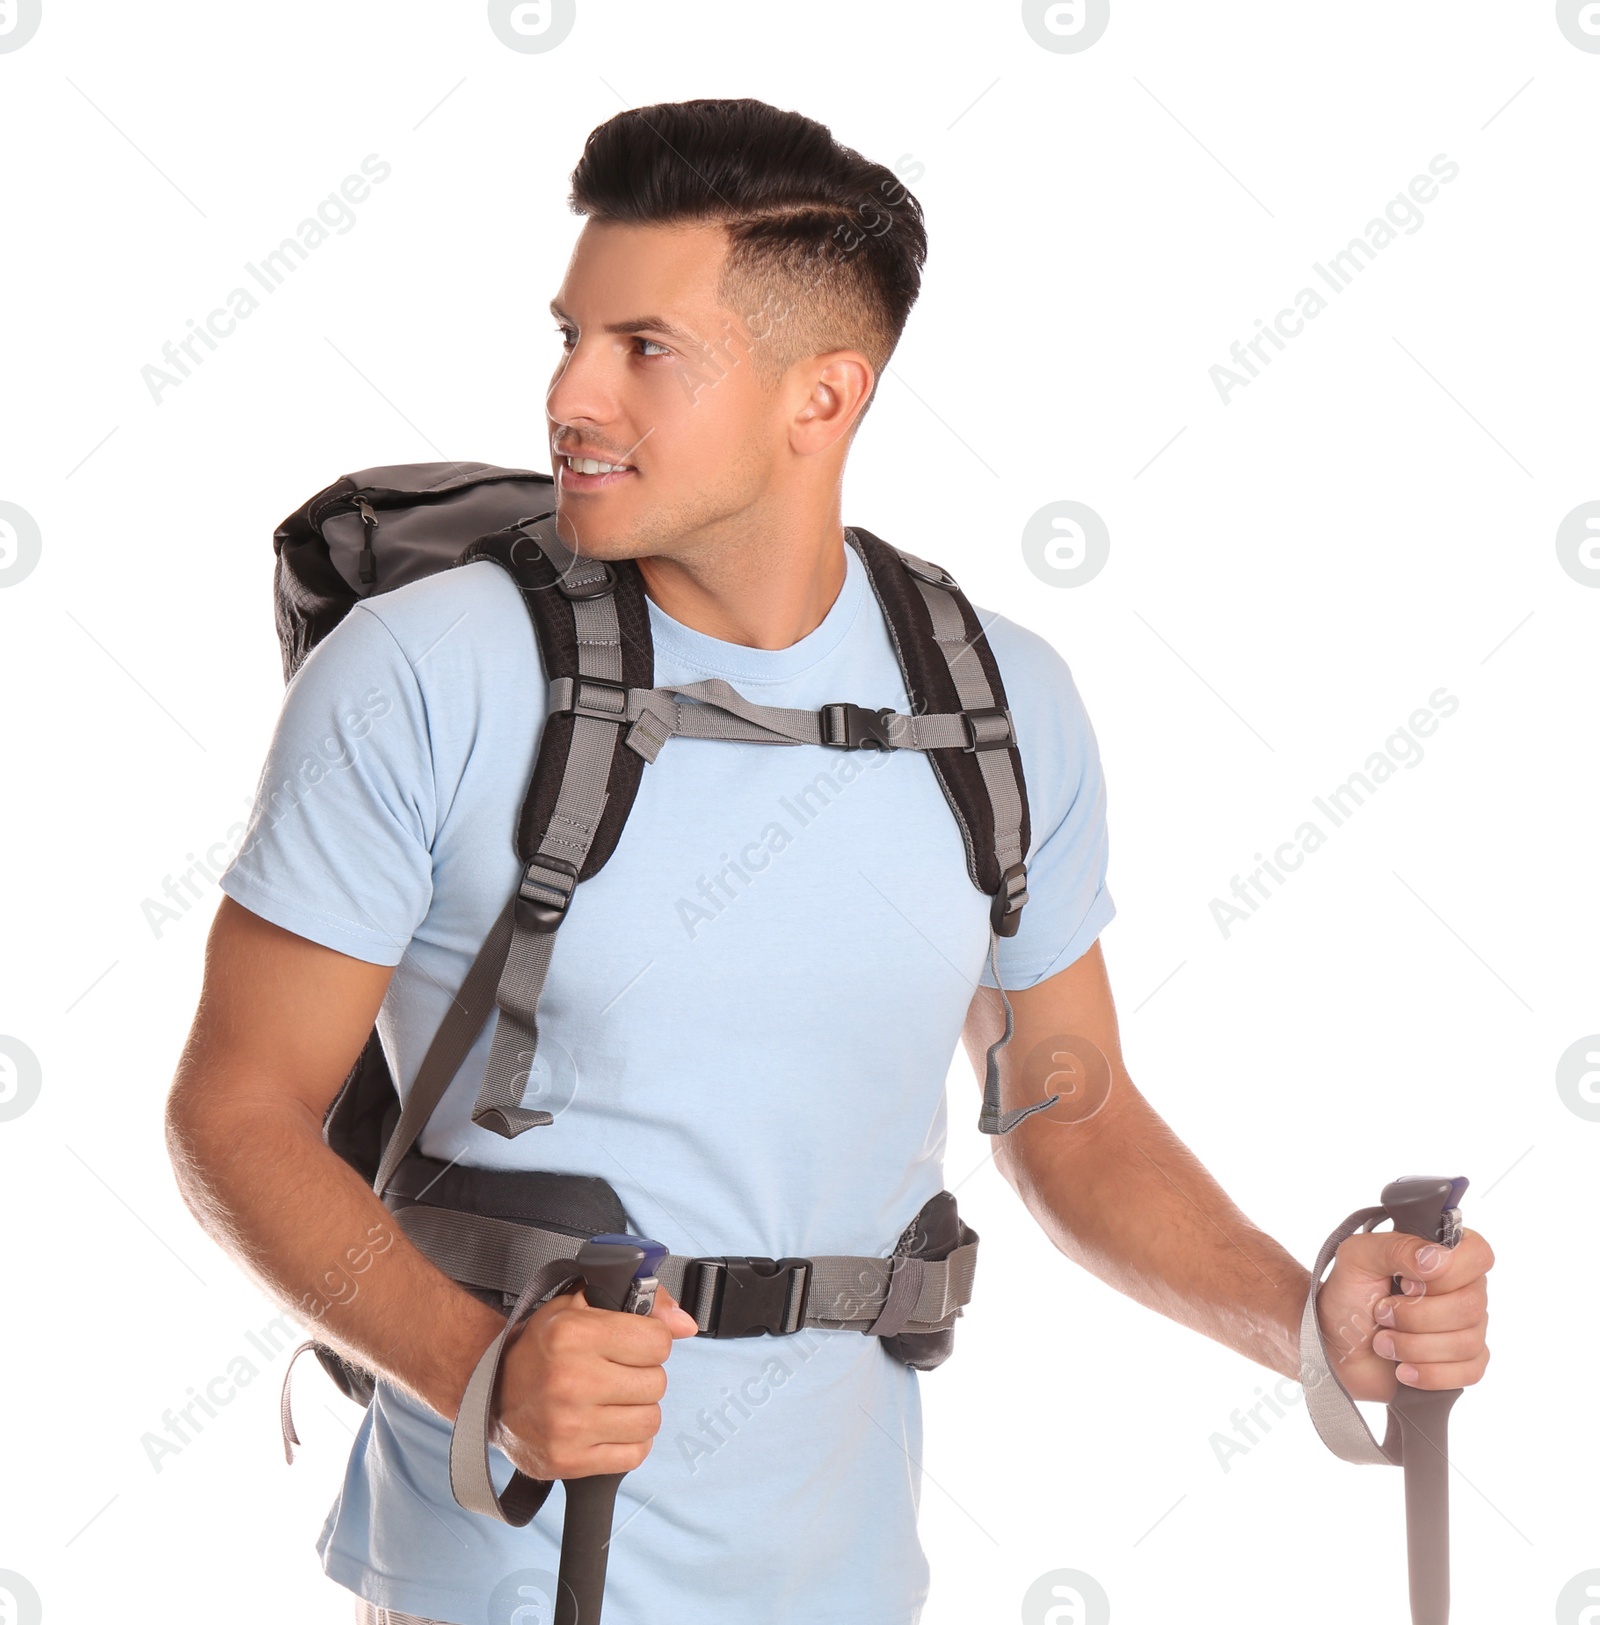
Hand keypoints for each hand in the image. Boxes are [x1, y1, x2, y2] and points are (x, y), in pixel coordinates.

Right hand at [491, 1282, 699, 1479]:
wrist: (491, 1393)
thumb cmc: (541, 1347)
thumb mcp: (580, 1304)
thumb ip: (642, 1303)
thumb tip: (686, 1324)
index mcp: (574, 1334)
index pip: (658, 1341)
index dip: (651, 1340)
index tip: (633, 1343)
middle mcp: (571, 1380)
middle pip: (657, 1383)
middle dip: (643, 1375)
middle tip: (617, 1372)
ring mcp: (569, 1426)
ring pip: (650, 1420)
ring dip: (637, 1410)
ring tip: (611, 1400)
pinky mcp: (569, 1461)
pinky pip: (634, 1454)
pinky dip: (628, 1442)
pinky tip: (606, 1425)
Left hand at [1314, 1227, 1492, 1401]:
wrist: (1333, 1345)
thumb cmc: (1347, 1296)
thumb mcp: (1359, 1257)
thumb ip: (1396, 1247)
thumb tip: (1435, 1257)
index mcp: (1443, 1256)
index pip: (1478, 1254)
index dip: (1447, 1272)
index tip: (1406, 1282)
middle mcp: (1463, 1289)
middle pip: (1471, 1306)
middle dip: (1416, 1316)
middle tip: (1381, 1313)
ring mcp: (1467, 1328)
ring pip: (1467, 1342)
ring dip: (1414, 1346)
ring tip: (1382, 1342)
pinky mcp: (1463, 1364)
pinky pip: (1470, 1373)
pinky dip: (1430, 1373)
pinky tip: (1403, 1370)